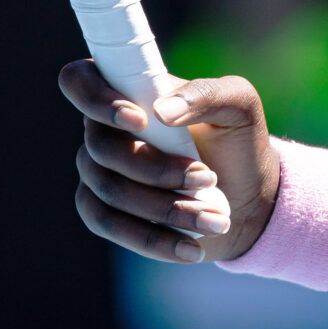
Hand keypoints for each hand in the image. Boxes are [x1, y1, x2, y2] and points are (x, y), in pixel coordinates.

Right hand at [60, 60, 278, 263]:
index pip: (79, 80)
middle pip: (102, 149)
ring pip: (110, 191)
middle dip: (157, 169)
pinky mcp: (102, 211)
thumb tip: (162, 111)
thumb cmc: (238, 140)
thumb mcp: (239, 106)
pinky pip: (110, 225)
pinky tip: (190, 248)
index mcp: (128, 90)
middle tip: (208, 177)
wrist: (247, 195)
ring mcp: (97, 171)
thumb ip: (206, 94)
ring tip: (215, 218)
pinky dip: (152, 238)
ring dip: (166, 207)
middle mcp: (103, 129)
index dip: (96, 100)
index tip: (139, 121)